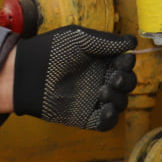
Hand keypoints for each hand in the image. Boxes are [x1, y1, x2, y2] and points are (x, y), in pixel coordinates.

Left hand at [13, 26, 137, 130]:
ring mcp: (92, 99)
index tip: (124, 60)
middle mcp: (99, 79)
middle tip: (113, 77)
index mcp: (100, 60)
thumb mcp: (80, 39)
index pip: (124, 64)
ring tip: (103, 90)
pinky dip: (111, 118)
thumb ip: (107, 41)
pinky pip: (105, 123)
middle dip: (126, 80)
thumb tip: (133, 42)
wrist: (28, 73)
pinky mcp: (84, 117)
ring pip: (120, 103)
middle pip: (127, 84)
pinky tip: (107, 109)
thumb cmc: (51, 50)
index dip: (127, 63)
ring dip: (119, 97)